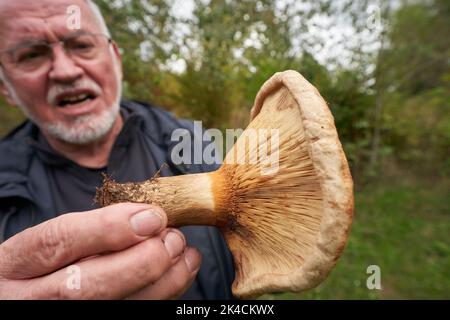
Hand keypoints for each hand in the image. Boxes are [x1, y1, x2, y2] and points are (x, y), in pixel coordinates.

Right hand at [0, 203, 200, 298]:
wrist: (23, 299)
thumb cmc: (42, 267)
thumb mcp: (50, 241)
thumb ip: (91, 228)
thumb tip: (147, 217)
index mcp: (17, 263)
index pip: (58, 241)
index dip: (110, 228)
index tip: (152, 216)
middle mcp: (33, 298)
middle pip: (89, 286)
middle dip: (143, 261)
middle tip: (173, 238)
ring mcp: (61, 318)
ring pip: (117, 307)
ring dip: (163, 281)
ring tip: (185, 253)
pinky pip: (133, 314)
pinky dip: (162, 296)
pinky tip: (179, 275)